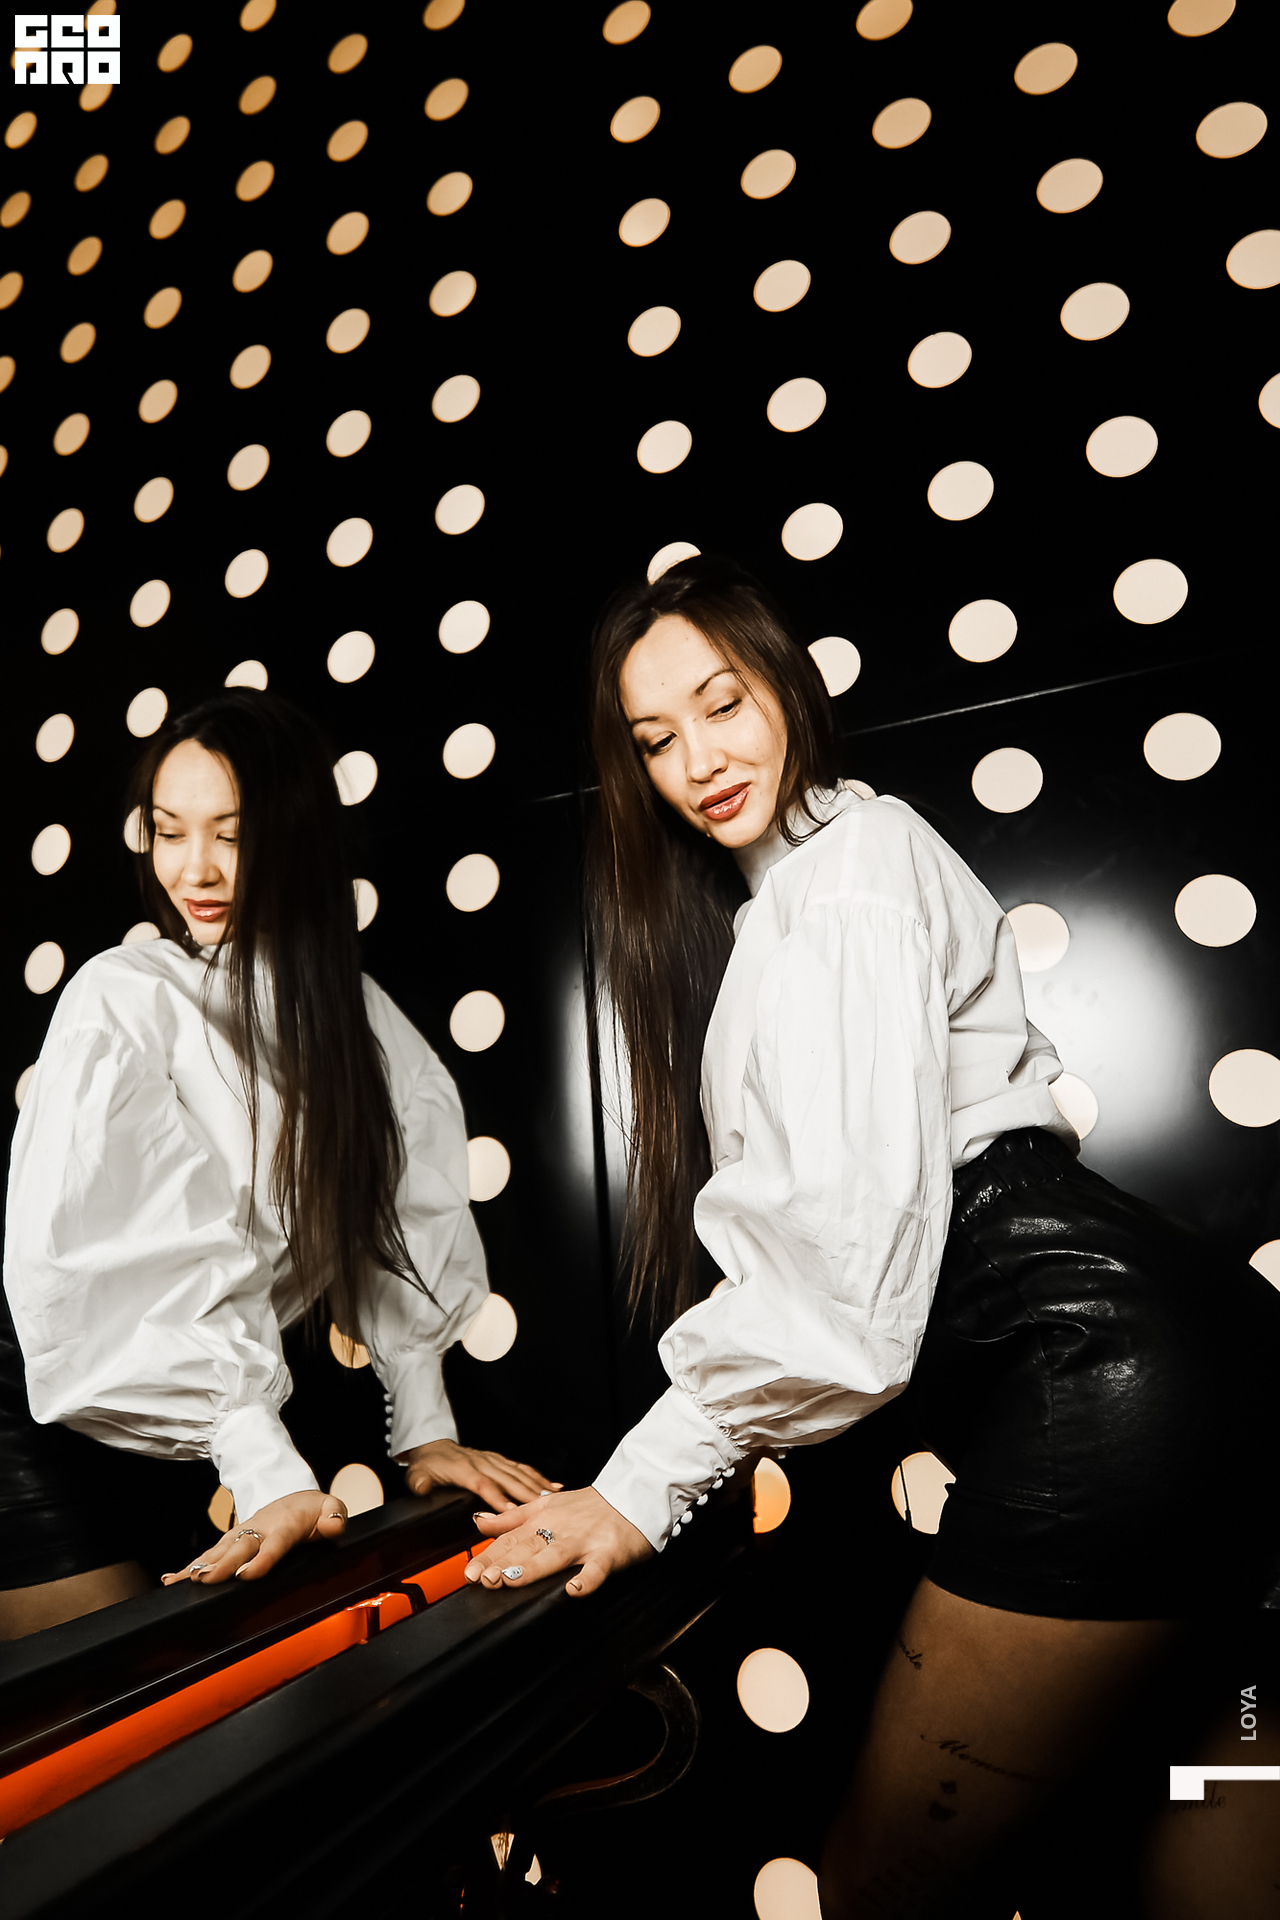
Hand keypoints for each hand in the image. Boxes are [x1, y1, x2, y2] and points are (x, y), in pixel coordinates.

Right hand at [161, 1489, 347, 1586]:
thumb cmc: (312, 1508)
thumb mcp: (331, 1507)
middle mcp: (259, 1528)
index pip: (275, 1544)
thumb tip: (331, 1527)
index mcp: (286, 1525)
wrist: (293, 1494)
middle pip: (239, 1547)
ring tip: (179, 1582)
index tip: (246, 1575)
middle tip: (206, 1580)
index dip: (261, 1560)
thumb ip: (335, 1517)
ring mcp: (242, 1533)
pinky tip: (170, 1580)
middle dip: (222, 1564)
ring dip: (200, 1565)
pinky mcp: (231, 1539)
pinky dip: (189, 1566)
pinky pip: (209, 1553)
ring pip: (219, 1550)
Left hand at [403, 1438, 562, 1510]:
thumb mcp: (417, 1474)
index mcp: (464, 1469)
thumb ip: (418, 1482)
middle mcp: (483, 1463)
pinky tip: (553, 1485)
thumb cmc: (429, 1464)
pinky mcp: (500, 1461)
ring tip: (555, 1499)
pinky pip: (522, 1468)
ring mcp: (493, 1460)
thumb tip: (420, 1487)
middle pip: (508, 1479)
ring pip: (519, 1473)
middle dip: (527, 1494)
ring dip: (537, 1486)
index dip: (497, 1497)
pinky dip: (539, 1477)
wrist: (433, 1446)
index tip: (511, 1510)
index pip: (483, 1484)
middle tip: (544, 1509)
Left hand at [464, 1485, 651, 1596]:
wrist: (636, 1495)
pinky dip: (586, 1580)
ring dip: (532, 1568)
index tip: (469, 1572)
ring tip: (509, 1580)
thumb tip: (478, 1522)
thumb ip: (512, 1517)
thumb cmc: (591, 1505)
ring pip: (554, 1556)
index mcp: (544, 1519)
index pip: (510, 1538)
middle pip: (526, 1547)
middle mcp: (560, 1530)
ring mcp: (585, 1542)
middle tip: (480, 1578)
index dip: (488, 1555)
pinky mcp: (609, 1553)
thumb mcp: (546, 1505)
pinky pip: (597, 1569)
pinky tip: (573, 1590)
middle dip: (501, 1563)